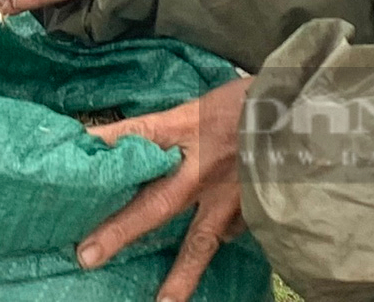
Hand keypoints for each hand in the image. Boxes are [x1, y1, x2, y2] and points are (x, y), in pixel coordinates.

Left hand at [79, 78, 251, 301]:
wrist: (300, 110)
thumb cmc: (249, 99)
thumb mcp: (204, 102)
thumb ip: (173, 127)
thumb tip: (134, 145)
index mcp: (187, 126)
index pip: (136, 133)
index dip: (104, 141)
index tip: (73, 151)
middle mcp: (202, 165)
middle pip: (155, 203)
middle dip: (120, 230)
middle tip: (87, 255)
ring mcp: (228, 193)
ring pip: (199, 241)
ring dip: (179, 274)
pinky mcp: (253, 210)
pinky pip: (231, 233)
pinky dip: (217, 247)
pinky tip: (203, 266)